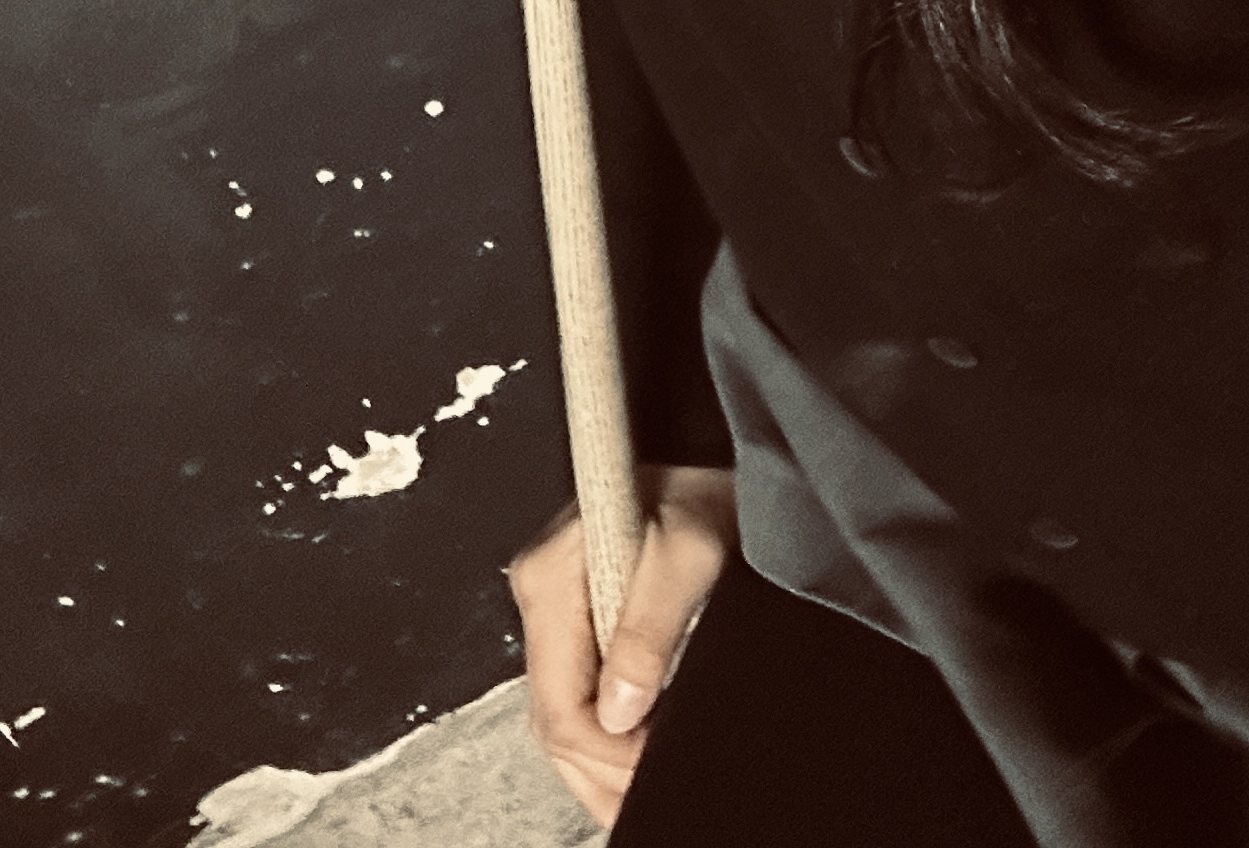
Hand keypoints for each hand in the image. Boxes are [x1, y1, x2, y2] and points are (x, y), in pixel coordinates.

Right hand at [507, 463, 738, 827]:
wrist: (707, 449)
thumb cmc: (699, 486)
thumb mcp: (687, 554)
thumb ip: (647, 631)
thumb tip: (620, 712)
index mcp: (549, 582)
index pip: (560, 707)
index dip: (608, 755)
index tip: (656, 770)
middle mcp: (541, 598)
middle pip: (551, 721)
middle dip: (599, 775)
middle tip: (648, 800)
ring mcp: (555, 609)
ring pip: (559, 715)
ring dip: (597, 765)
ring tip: (637, 796)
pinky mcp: (577, 614)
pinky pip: (575, 693)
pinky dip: (600, 736)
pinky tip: (629, 761)